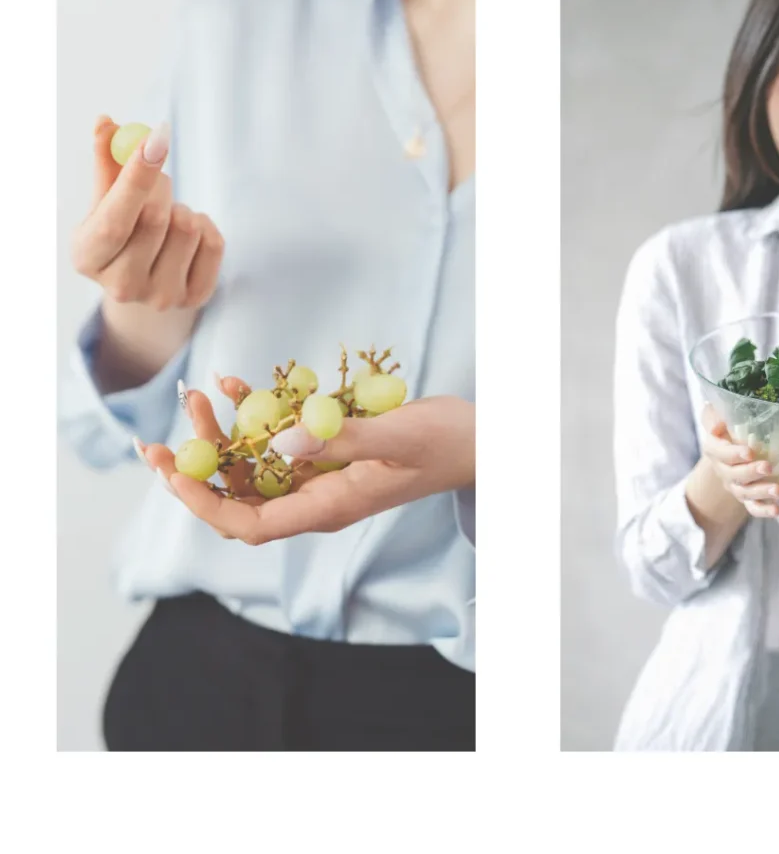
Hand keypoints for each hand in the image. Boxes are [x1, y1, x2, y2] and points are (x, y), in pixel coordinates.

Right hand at [71, 116, 222, 310]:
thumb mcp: (106, 200)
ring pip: (188, 227)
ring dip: (181, 207)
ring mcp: (161, 297)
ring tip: (168, 216)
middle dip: (160, 185)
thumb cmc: (122, 229)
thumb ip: (106, 164)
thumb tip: (106, 122)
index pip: (114, 220)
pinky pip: (213, 242)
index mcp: (87, 258)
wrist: (147, 279)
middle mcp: (121, 286)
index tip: (153, 138)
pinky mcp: (196, 298)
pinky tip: (189, 233)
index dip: (134, 177)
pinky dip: (205, 224)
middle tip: (158, 175)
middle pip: (155, 219)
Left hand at [139, 376, 474, 544]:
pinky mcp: (327, 451)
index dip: (203, 502)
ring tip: (201, 393)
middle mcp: (317, 497)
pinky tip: (239, 385)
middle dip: (200, 462)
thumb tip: (279, 440)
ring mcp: (321, 474)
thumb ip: (342, 438)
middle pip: (240, 495)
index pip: (249, 524)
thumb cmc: (447, 443)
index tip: (170, 470)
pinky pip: (278, 440)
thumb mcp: (399, 435)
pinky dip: (255, 415)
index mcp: (330, 506)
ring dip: (222, 435)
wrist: (478, 441)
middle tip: (176, 418)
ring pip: (253, 466)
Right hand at [699, 403, 778, 517]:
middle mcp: (724, 471)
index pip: (721, 453)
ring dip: (761, 492)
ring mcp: (735, 486)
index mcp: (715, 450)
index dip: (734, 454)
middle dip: (751, 472)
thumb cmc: (726, 430)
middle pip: (734, 475)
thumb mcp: (717, 418)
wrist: (727, 451)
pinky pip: (753, 507)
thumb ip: (713, 417)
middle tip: (768, 467)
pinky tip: (777, 510)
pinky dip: (764, 510)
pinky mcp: (747, 498)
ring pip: (745, 493)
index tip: (750, 451)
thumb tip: (717, 425)